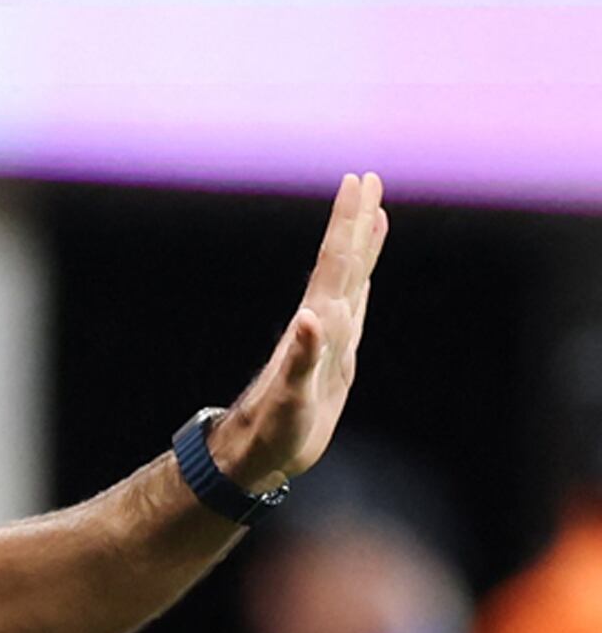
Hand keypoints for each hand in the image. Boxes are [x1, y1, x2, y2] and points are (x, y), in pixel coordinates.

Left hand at [211, 172, 387, 490]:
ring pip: (351, 280)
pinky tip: (364, 275)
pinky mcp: (335, 358)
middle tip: (368, 178)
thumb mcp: (289, 398)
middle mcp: (322, 323)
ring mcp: (329, 338)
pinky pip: (355, 309)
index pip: (335, 263)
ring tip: (374, 213)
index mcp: (316, 326)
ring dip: (362, 246)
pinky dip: (362, 285)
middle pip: (345, 261)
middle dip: (356, 220)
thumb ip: (300, 358)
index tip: (357, 183)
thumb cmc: (271, 430)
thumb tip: (311, 319)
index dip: (347, 223)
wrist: (258, 454)